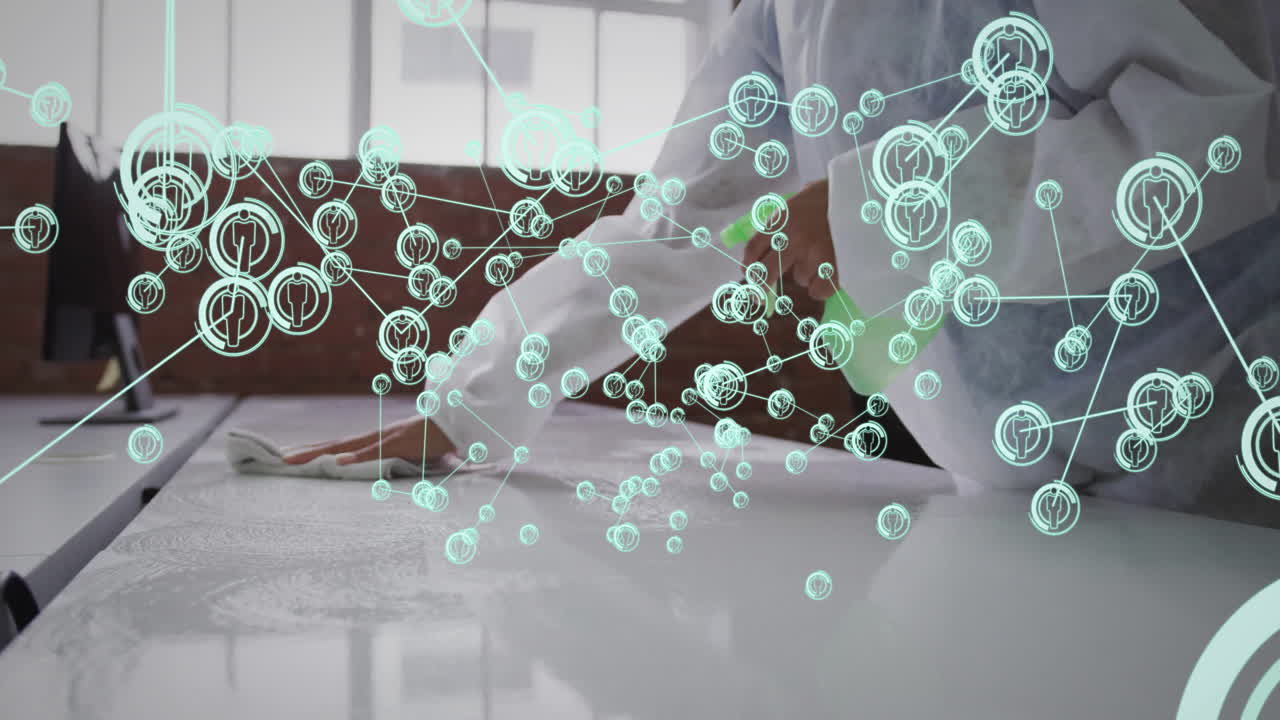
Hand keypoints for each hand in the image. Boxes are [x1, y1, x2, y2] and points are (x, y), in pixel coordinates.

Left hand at [282, 416, 455, 465]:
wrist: (458, 421)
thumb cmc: (438, 438)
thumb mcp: (412, 454)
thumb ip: (399, 462)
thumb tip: (391, 474)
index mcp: (376, 440)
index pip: (340, 446)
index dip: (317, 450)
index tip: (294, 455)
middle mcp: (374, 437)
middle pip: (334, 445)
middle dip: (306, 452)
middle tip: (279, 458)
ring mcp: (383, 439)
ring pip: (344, 447)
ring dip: (317, 453)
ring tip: (292, 459)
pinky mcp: (397, 443)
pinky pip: (372, 452)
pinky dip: (354, 458)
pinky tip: (337, 462)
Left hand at [742, 178, 838, 300]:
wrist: (865, 196)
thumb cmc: (833, 196)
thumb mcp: (801, 199)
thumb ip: (783, 221)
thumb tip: (767, 246)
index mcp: (782, 220)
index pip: (753, 249)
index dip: (748, 265)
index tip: (749, 273)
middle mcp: (793, 239)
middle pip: (764, 273)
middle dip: (761, 285)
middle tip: (762, 293)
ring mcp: (813, 256)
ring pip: (799, 279)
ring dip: (807, 273)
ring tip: (824, 256)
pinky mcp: (833, 270)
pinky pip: (817, 291)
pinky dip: (823, 286)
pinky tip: (831, 271)